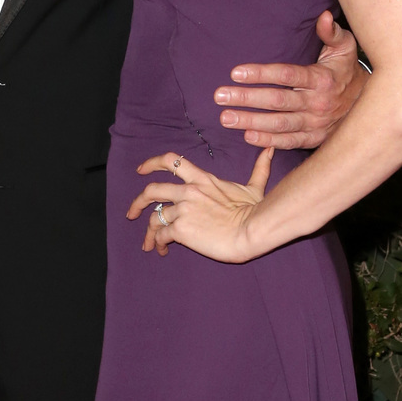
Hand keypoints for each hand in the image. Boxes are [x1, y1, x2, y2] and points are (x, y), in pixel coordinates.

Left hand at [127, 149, 273, 263]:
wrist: (252, 230)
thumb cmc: (256, 210)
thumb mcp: (254, 186)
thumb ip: (259, 169)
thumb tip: (270, 150)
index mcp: (202, 179)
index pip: (171, 161)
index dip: (151, 163)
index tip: (141, 170)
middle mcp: (188, 191)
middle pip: (151, 190)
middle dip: (137, 202)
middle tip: (131, 213)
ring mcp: (183, 210)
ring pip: (153, 218)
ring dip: (148, 232)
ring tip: (149, 243)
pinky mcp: (181, 229)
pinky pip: (161, 235)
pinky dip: (157, 243)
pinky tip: (162, 250)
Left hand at [214, 11, 363, 148]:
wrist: (370, 106)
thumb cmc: (348, 71)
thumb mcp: (345, 48)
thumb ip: (331, 32)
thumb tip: (322, 16)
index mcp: (321, 79)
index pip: (286, 75)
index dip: (261, 74)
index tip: (236, 73)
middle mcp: (316, 103)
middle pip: (276, 101)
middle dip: (246, 99)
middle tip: (220, 96)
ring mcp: (315, 124)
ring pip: (279, 124)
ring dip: (250, 122)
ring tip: (226, 118)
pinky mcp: (314, 139)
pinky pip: (289, 142)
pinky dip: (268, 141)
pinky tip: (247, 136)